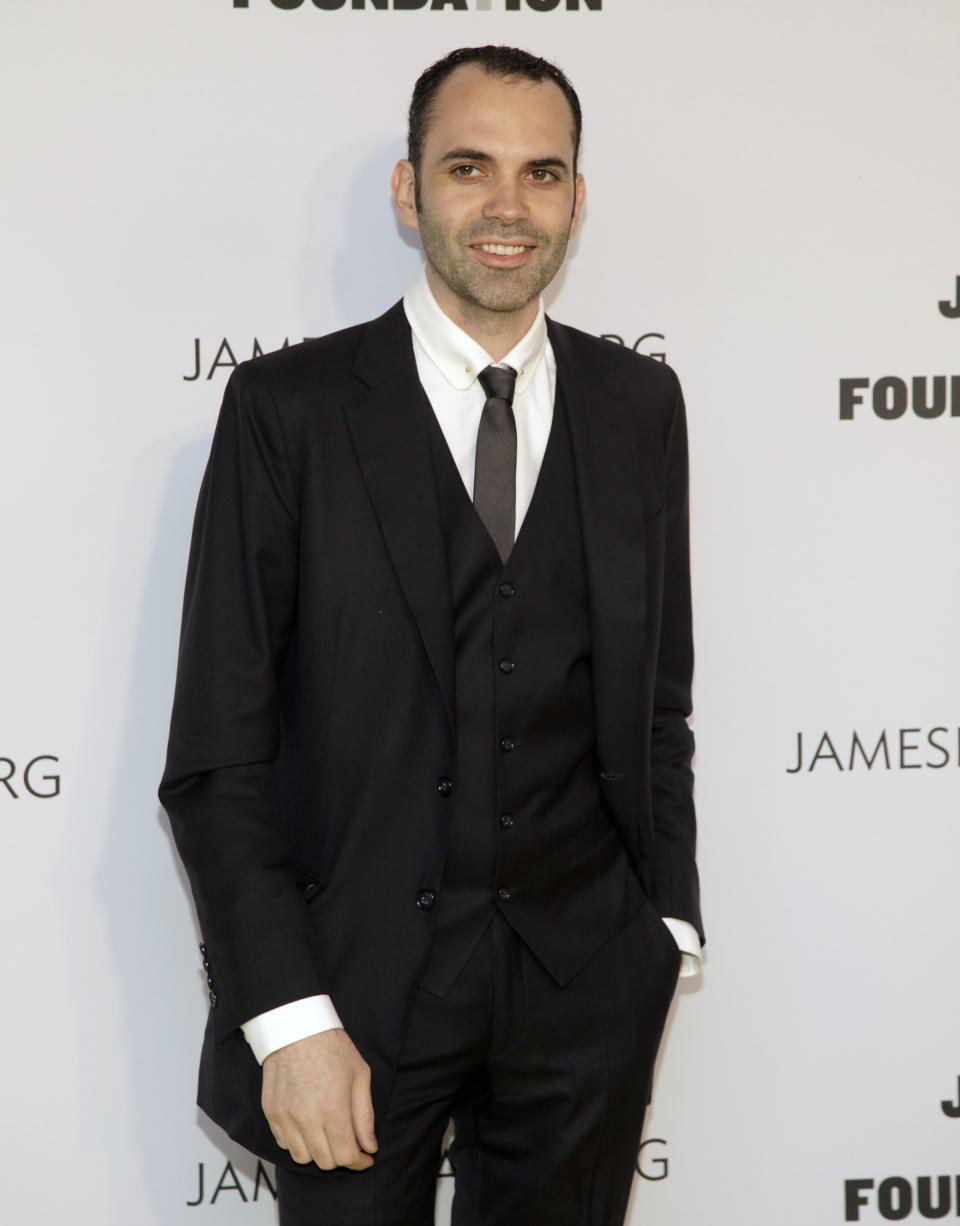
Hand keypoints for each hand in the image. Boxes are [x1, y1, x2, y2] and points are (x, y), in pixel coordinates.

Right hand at [261, 1028, 376, 1169]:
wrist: (296, 1027)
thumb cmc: (332, 1047)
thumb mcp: (359, 1075)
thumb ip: (364, 1115)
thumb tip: (370, 1147)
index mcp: (332, 1107)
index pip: (345, 1155)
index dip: (359, 1161)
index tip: (365, 1157)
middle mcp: (306, 1116)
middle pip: (325, 1161)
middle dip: (341, 1156)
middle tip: (349, 1141)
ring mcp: (285, 1116)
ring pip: (302, 1157)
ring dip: (318, 1152)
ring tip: (327, 1133)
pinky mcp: (271, 1112)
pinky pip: (284, 1144)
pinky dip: (298, 1142)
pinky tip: (308, 1125)